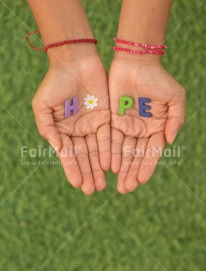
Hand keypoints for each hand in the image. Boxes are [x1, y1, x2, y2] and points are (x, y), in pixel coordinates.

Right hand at [32, 53, 109, 194]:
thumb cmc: (56, 82)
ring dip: (98, 168)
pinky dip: (108, 151)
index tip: (77, 184)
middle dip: (88, 173)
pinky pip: (108, 137)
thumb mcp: (42, 106)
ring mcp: (92, 125)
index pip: (68, 155)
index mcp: (62, 130)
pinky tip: (110, 166)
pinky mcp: (106, 118)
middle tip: (93, 190)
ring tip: (102, 184)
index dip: (72, 169)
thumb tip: (58, 149)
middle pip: (84, 157)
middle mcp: (78, 131)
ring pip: (96, 151)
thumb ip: (47, 128)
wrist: (75, 61)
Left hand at [109, 57, 184, 193]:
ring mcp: (126, 126)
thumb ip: (176, 120)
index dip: (147, 166)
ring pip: (122, 151)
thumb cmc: (157, 79)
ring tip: (117, 184)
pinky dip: (109, 153)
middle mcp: (141, 130)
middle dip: (131, 172)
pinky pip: (110, 139)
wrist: (136, 62)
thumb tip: (169, 141)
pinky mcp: (112, 120)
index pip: (152, 152)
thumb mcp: (175, 98)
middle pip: (136, 156)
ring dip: (120, 168)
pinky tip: (108, 166)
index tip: (141, 180)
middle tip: (126, 189)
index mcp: (157, 127)